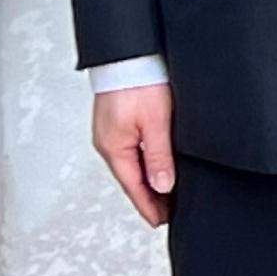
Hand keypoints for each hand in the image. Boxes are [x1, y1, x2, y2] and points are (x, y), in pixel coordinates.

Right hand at [92, 84, 176, 227]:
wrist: (129, 54)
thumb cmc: (139, 82)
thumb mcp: (156, 123)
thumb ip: (159, 156)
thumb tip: (162, 186)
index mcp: (114, 147)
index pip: (134, 187)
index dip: (149, 206)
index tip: (161, 221)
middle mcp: (109, 143)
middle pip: (131, 179)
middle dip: (149, 197)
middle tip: (168, 213)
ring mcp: (111, 133)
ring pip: (132, 165)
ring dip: (147, 181)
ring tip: (165, 195)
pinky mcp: (117, 122)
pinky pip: (131, 151)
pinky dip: (143, 164)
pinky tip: (155, 167)